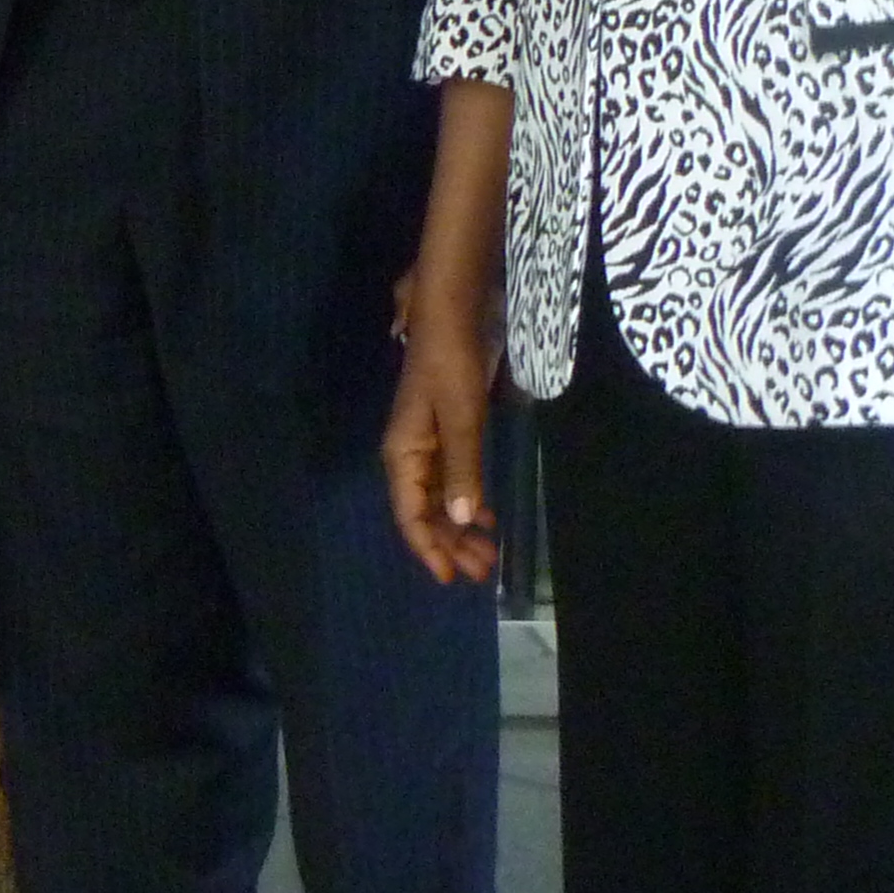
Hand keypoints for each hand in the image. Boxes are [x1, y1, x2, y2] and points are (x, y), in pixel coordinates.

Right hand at [381, 285, 502, 588]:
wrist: (451, 314)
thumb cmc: (452, 363)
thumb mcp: (461, 418)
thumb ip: (462, 469)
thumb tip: (462, 521)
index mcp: (404, 454)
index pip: (410, 514)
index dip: (429, 548)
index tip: (453, 579)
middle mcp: (410, 454)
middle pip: (425, 512)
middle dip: (452, 544)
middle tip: (485, 572)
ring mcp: (426, 443)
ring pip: (440, 499)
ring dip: (461, 527)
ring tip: (490, 552)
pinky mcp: (443, 431)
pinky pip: (450, 480)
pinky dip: (466, 501)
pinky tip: (486, 513)